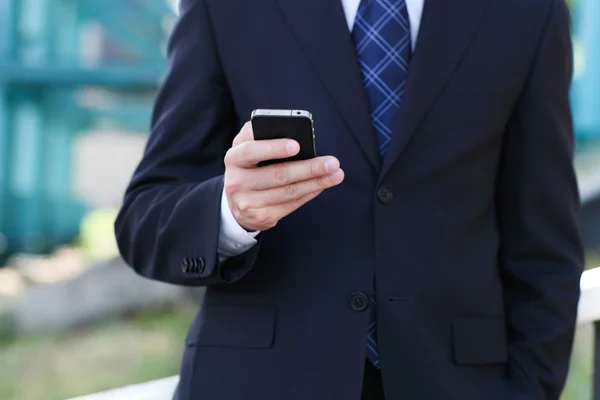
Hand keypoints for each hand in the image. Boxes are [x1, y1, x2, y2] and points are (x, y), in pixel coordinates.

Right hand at [224, 122, 344, 231]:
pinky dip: (309, 194)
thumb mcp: (247, 148)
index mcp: (234, 157)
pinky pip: (290, 205)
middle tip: (332, 162)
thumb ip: (262, 135)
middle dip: (308, 168)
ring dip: (316, 182)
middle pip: (277, 174)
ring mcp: (247, 202)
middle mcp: (236, 181)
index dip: (274, 148)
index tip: (297, 145)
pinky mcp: (260, 217)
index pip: (251, 150)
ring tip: (336, 174)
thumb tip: (296, 135)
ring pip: (288, 191)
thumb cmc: (249, 166)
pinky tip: (322, 186)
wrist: (237, 201)